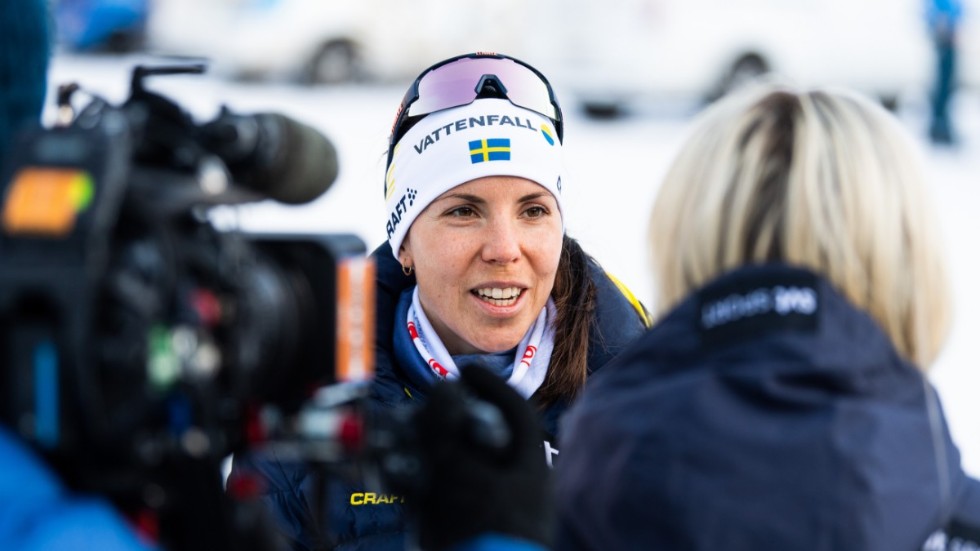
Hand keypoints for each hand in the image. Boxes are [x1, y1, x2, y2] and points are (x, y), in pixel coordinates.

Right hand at [409, 365, 553, 550]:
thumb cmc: (482, 525)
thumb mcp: (462, 472)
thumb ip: (447, 430)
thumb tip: (443, 388)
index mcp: (528, 466)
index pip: (516, 412)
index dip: (491, 386)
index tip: (465, 371)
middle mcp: (512, 482)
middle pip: (481, 438)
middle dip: (448, 420)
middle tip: (424, 406)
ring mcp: (486, 506)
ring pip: (455, 466)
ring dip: (426, 450)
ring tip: (400, 437)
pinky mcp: (460, 527)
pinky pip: (439, 497)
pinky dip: (417, 483)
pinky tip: (395, 474)